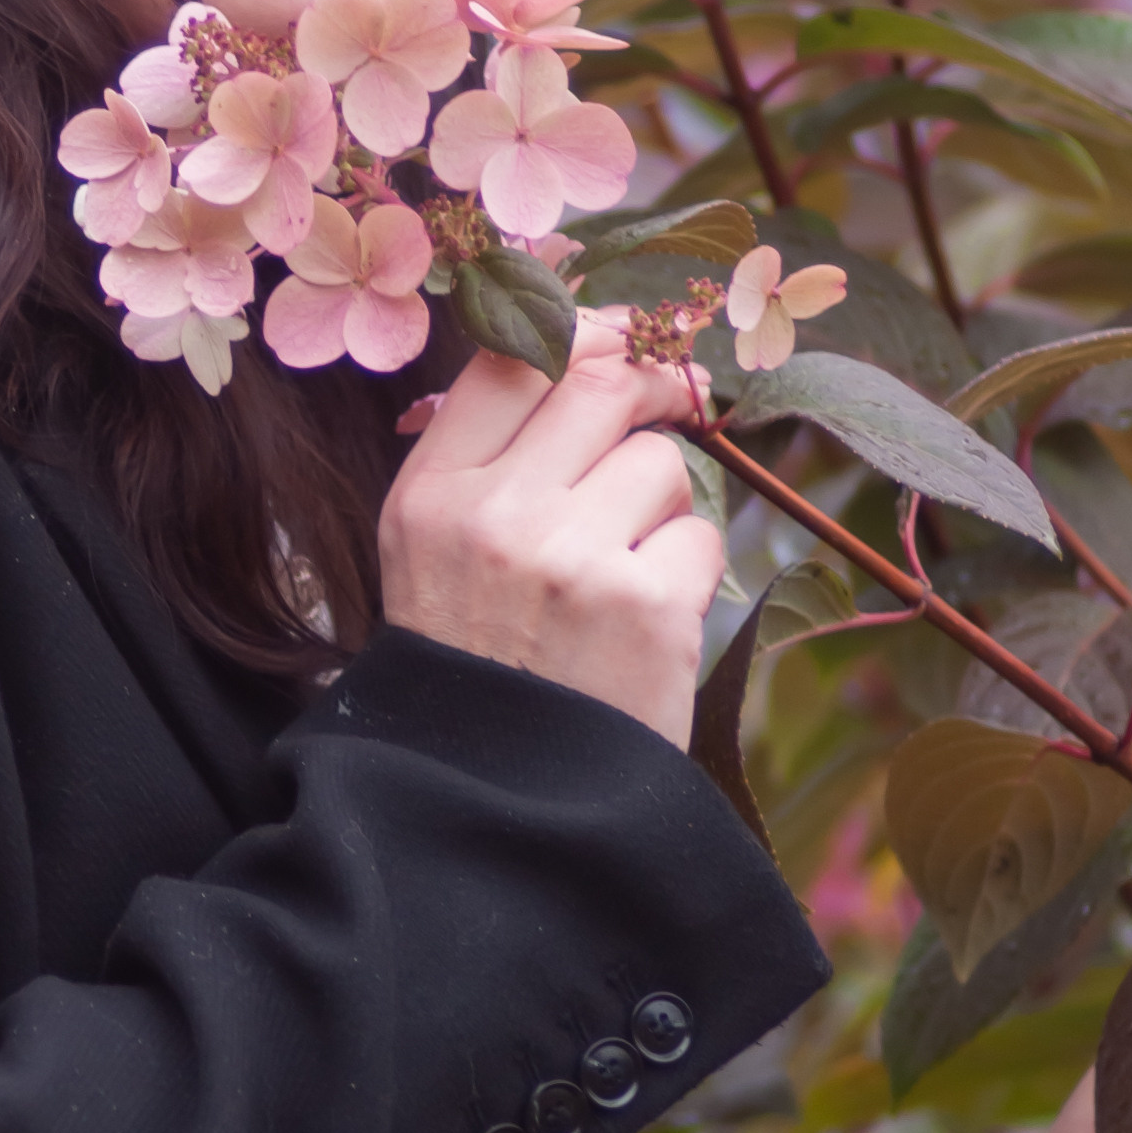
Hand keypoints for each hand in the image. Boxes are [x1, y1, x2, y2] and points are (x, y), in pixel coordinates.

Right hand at [379, 310, 721, 746]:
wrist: (494, 801)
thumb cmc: (476, 662)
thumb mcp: (434, 551)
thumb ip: (490, 460)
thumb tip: (587, 356)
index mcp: (430, 494)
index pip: (509, 359)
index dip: (583, 331)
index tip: (623, 340)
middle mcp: (494, 514)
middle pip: (599, 385)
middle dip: (655, 385)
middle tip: (681, 400)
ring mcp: (571, 558)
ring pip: (661, 464)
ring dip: (663, 506)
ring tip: (624, 572)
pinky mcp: (646, 608)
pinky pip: (701, 537)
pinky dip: (686, 575)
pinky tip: (644, 625)